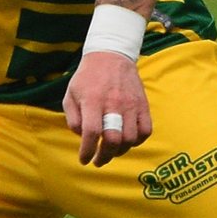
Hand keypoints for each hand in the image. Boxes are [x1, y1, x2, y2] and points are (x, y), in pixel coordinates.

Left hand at [63, 50, 151, 165]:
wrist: (111, 56)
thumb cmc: (87, 78)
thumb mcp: (70, 94)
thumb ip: (73, 119)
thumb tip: (82, 138)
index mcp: (92, 100)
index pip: (92, 132)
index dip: (87, 151)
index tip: (84, 160)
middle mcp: (113, 103)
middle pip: (113, 139)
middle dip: (104, 156)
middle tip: (98, 160)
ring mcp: (131, 104)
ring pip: (130, 138)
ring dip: (120, 151)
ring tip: (112, 151)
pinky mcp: (143, 105)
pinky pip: (146, 130)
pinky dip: (137, 141)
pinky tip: (127, 141)